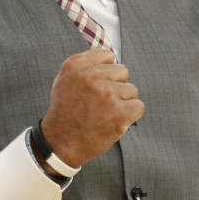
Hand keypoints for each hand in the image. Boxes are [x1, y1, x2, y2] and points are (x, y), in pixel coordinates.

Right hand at [40, 48, 144, 167]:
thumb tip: (112, 58)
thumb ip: (86, 67)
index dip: (107, 72)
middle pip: (123, 71)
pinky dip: (130, 116)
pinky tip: (114, 122)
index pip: (108, 56)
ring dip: (122, 103)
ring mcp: (105, 92)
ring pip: (131, 90)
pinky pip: (138, 106)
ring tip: (104, 114)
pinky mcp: (118, 110)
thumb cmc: (65, 114)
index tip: (99, 85)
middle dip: (115, 87)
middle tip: (99, 104)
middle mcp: (90, 75)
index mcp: (76, 65)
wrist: (60, 144)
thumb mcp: (65, 81)